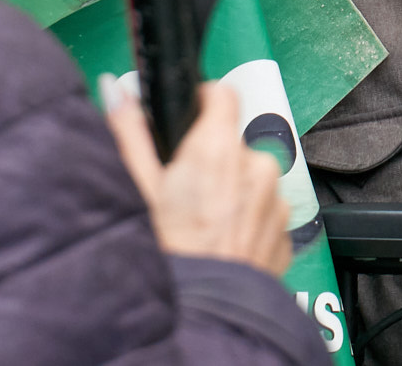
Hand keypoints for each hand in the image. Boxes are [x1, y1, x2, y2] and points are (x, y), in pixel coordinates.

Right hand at [105, 79, 292, 275]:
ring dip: (231, 192)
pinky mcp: (286, 230)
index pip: (222, 93)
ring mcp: (277, 200)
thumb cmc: (172, 254)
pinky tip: (221, 242)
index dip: (203, 101)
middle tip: (184, 192)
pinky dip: (245, 221)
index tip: (189, 119)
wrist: (207, 312)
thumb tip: (116, 89)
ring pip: (251, 179)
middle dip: (211, 160)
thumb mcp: (139, 190)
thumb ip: (130, 132)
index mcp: (219, 148)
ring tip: (202, 225)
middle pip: (234, 143)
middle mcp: (257, 166)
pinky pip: (264, 211)